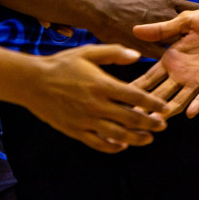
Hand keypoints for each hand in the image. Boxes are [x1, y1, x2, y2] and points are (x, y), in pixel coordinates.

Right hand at [23, 45, 167, 153]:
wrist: (33, 82)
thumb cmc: (62, 64)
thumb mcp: (88, 52)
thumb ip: (113, 52)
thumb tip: (136, 55)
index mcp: (101, 84)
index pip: (135, 96)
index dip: (153, 103)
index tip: (165, 108)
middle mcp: (96, 105)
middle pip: (130, 119)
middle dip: (150, 124)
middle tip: (162, 126)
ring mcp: (86, 120)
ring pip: (117, 135)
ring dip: (136, 139)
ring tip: (148, 139)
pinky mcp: (75, 131)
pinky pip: (98, 143)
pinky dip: (112, 147)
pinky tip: (122, 145)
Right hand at [88, 0, 198, 55]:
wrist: (102, 10)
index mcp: (169, 2)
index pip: (195, 9)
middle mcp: (168, 18)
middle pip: (192, 30)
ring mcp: (159, 35)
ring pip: (180, 45)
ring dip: (186, 50)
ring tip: (195, 59)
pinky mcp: (148, 49)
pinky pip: (164, 58)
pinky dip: (170, 61)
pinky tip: (175, 67)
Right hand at [131, 4, 198, 118]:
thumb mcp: (187, 21)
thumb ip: (164, 29)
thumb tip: (135, 30)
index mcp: (173, 58)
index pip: (150, 76)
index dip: (137, 86)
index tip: (119, 96)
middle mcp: (183, 73)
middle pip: (160, 92)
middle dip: (146, 104)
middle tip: (130, 116)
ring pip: (179, 99)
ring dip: (168, 109)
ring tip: (155, 120)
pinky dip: (197, 104)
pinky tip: (189, 113)